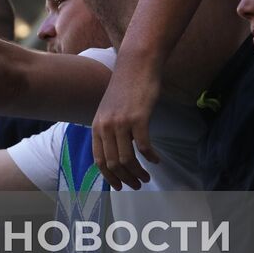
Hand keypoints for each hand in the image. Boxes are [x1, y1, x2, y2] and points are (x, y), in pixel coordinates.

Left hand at [90, 60, 159, 189]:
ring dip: (138, 172)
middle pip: (113, 163)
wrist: (136, 66)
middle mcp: (106, 126)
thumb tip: (116, 153)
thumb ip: (110, 130)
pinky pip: (143, 147)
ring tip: (147, 176)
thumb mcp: (110, 111)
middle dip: (126, 178)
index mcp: (97, 126)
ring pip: (127, 159)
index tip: (119, 186)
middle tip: (138, 184)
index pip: (99, 160)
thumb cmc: (126, 88)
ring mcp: (121, 122)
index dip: (109, 176)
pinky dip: (150, 158)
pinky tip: (156, 160)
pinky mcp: (138, 118)